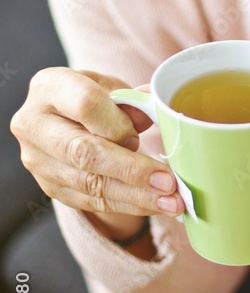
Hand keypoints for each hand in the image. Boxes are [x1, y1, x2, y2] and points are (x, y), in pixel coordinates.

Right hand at [10, 68, 184, 240]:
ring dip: (136, 196)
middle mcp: (34, 124)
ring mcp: (37, 160)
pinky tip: (155, 205)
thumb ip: (134, 99)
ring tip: (171, 201)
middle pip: (84, 152)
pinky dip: (128, 205)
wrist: (66, 118)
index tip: (144, 135)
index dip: (119, 123)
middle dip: (132, 170)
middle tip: (169, 182)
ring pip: (89, 183)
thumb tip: (158, 110)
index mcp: (49, 87)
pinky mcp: (49, 187)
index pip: (86, 105)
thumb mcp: (113, 88)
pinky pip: (91, 201)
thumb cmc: (94, 97)